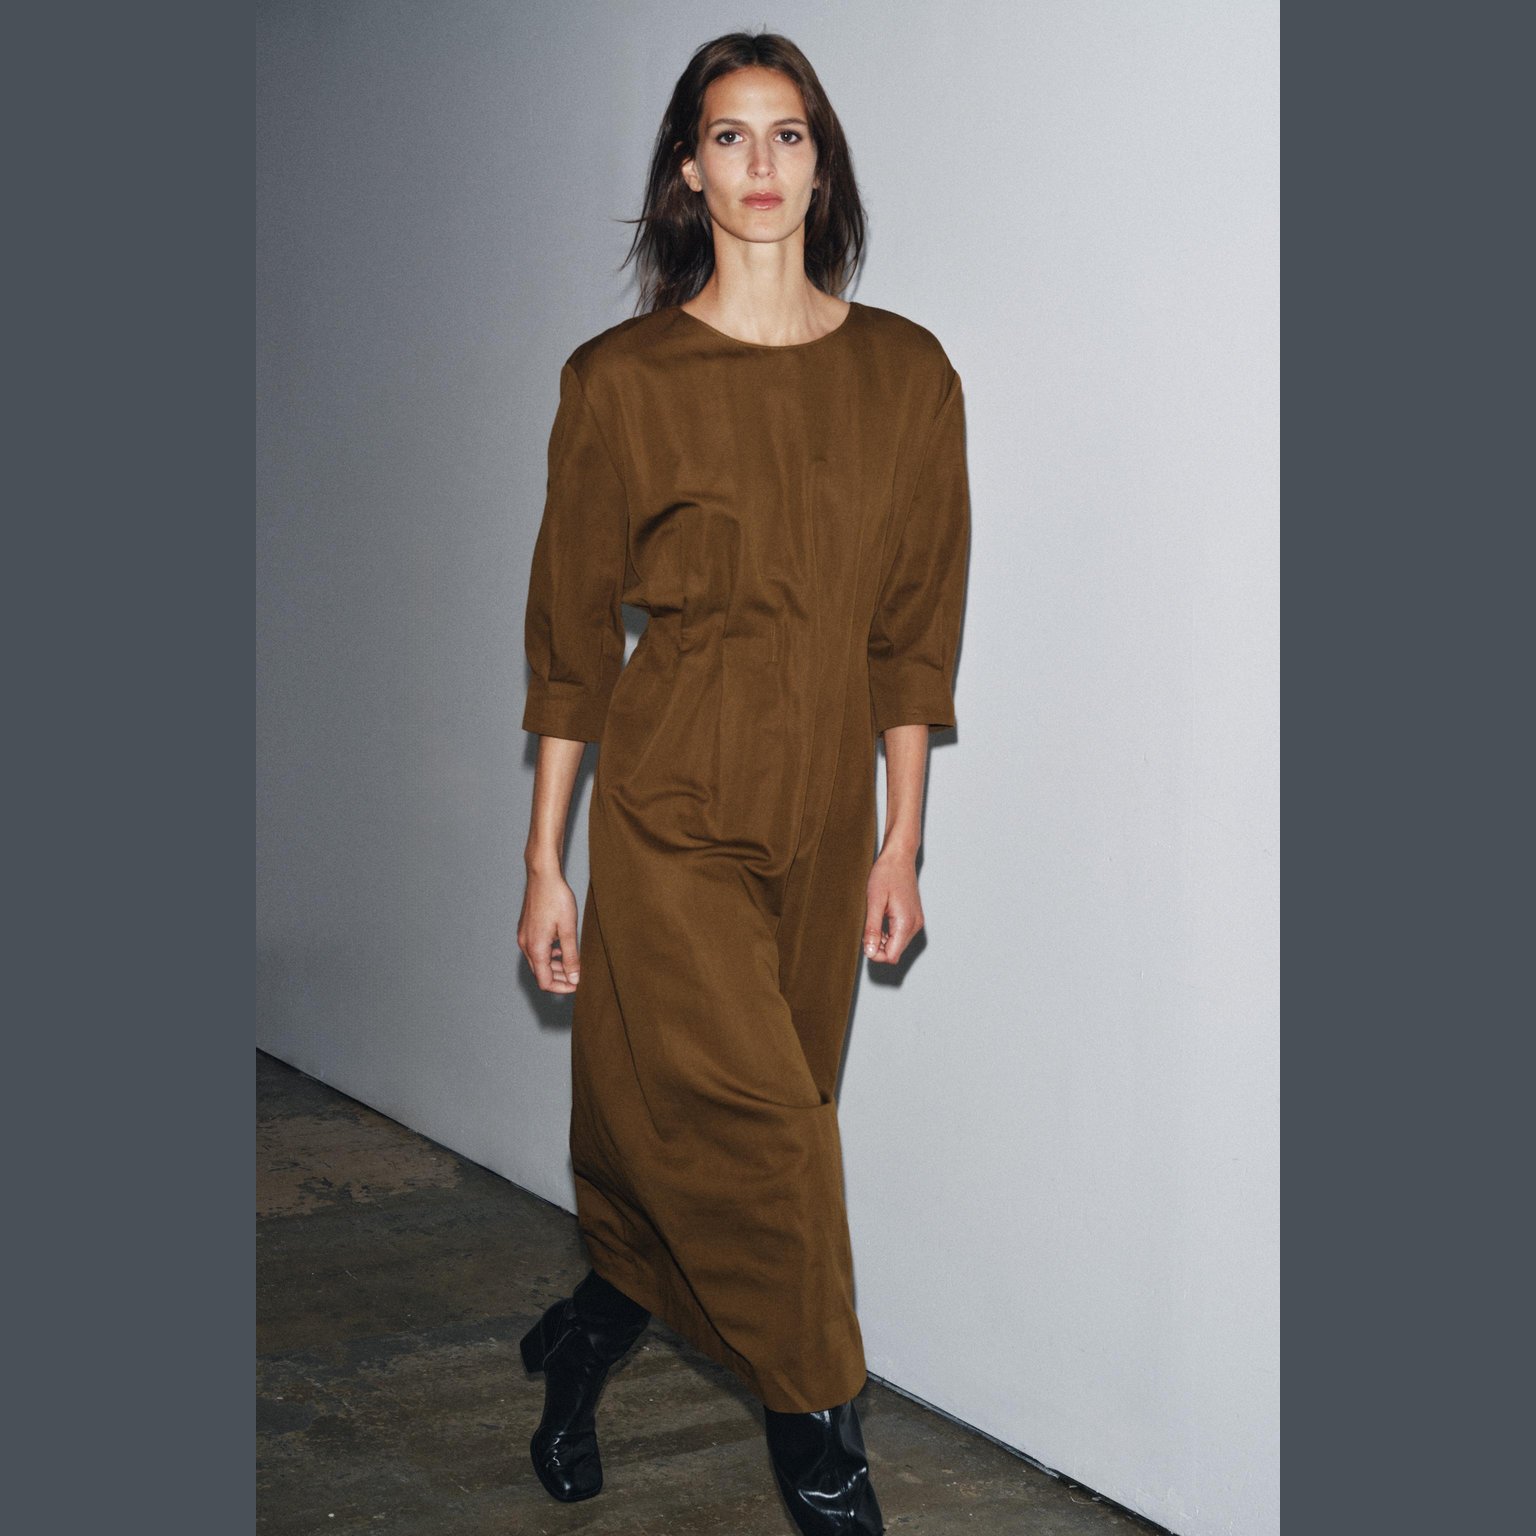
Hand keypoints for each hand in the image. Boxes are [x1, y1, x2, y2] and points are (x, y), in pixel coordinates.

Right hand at [518, 869, 581, 992]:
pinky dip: (548, 955)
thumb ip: (571, 957)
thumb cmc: (556, 898)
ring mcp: (524, 937)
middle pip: (540, 973)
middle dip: (559, 979)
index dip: (561, 988)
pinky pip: (536, 950)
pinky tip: (561, 949)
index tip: (577, 986)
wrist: (543, 876)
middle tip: (577, 977)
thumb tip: (574, 978)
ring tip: (572, 965)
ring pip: (538, 962)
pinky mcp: (526, 930)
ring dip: (554, 967)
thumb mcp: (568, 929)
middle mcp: (526, 945)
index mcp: (536, 948)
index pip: (545, 982)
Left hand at [863, 850, 923, 964]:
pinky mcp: (913, 917)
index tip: (863, 941)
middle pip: (895, 952)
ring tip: (872, 921)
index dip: (875, 954)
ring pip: (898, 944)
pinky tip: (880, 919)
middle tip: (865, 930)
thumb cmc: (886, 874)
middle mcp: (915, 925)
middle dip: (878, 947)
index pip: (892, 956)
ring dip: (883, 940)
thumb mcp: (874, 902)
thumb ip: (872, 929)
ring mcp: (916, 921)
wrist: (899, 857)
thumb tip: (870, 951)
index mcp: (906, 923)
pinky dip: (888, 933)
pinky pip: (900, 934)